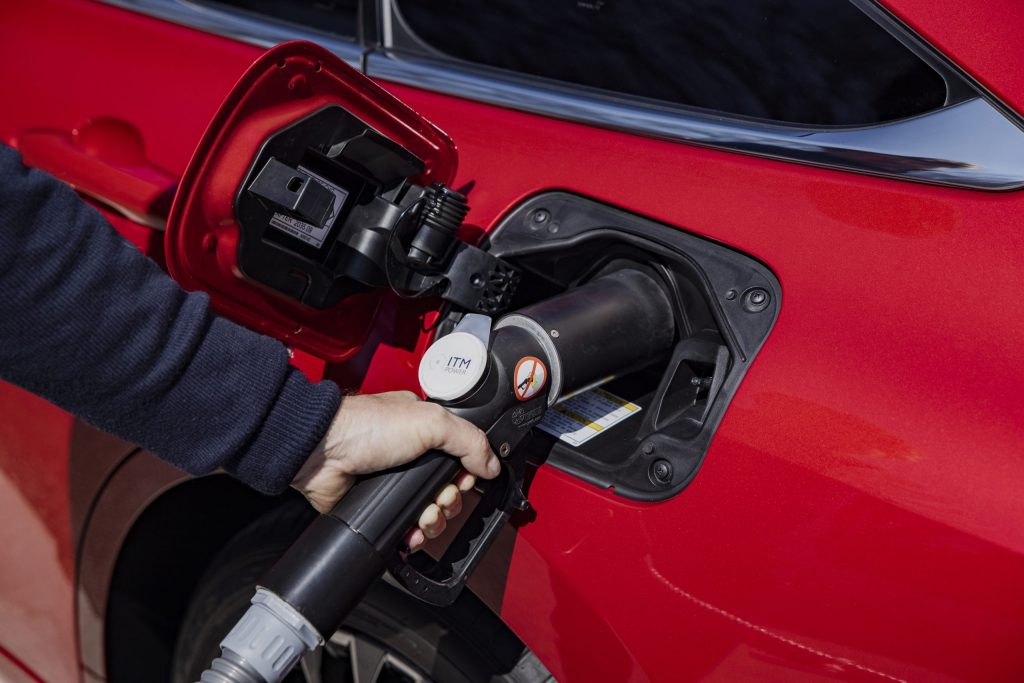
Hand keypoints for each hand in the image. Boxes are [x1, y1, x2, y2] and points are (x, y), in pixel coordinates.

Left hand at [291, 390, 499, 550]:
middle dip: (449, 501)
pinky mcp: (378, 506)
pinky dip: (413, 536)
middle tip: (440, 499)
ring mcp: (393, 483)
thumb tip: (493, 465)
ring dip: (433, 521)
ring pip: (429, 513)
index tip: (463, 480)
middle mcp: (410, 457)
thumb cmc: (367, 427)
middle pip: (447, 490)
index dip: (466, 474)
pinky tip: (413, 533)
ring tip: (425, 517)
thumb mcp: (431, 422)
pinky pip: (404, 528)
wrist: (323, 452)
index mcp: (424, 431)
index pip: (460, 457)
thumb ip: (469, 441)